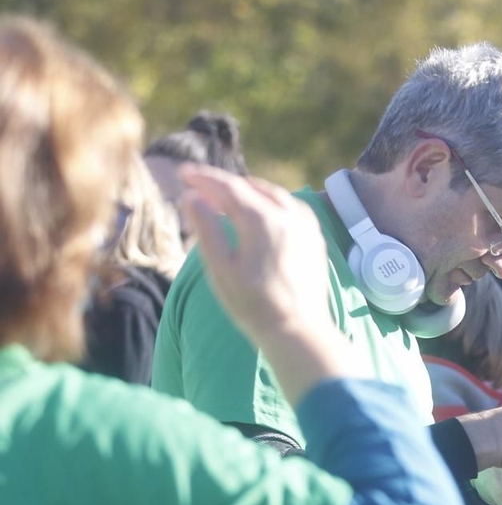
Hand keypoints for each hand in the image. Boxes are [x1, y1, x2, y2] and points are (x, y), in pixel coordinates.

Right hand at [178, 166, 354, 401]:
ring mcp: (306, 226)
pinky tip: (258, 212)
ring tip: (224, 197)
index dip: (203, 178)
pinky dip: (268, 202)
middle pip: (250, 186)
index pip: (228, 187)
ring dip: (246, 190)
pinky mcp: (315, 238)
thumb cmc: (256, 305)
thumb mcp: (222, 269)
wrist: (300, 330)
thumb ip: (207, 229)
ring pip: (273, 194)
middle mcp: (289, 216)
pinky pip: (290, 207)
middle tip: (198, 186)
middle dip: (223, 183)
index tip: (183, 173)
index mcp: (263, 220)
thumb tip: (192, 198)